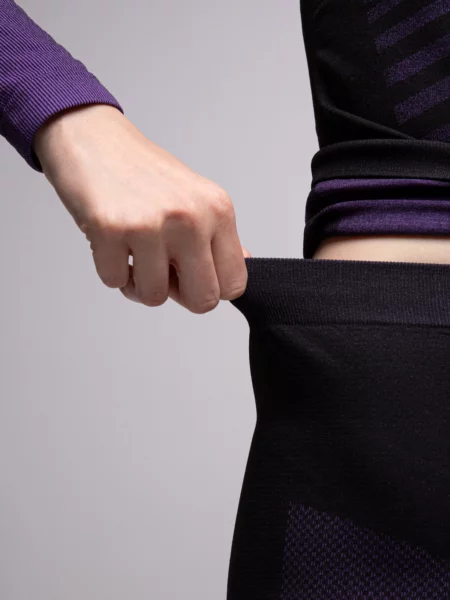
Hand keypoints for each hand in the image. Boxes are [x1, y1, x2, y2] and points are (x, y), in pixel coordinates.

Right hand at [33, 104, 250, 312]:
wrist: (93, 136)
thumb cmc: (141, 171)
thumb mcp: (195, 197)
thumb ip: (218, 238)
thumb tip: (241, 267)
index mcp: (218, 211)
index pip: (234, 284)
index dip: (208, 290)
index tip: (190, 277)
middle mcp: (190, 217)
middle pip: (202, 300)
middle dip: (177, 294)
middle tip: (160, 271)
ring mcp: (151, 224)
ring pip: (154, 297)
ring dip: (138, 283)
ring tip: (132, 252)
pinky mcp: (111, 229)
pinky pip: (115, 282)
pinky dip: (110, 269)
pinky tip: (111, 241)